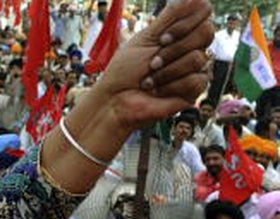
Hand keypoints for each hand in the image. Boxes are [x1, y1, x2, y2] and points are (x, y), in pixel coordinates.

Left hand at [91, 0, 212, 129]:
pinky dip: (171, 86)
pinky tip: (157, 91)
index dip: (185, 24)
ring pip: (198, 58)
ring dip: (167, 71)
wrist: (115, 101)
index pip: (204, 13)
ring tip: (149, 80)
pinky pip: (196, 80)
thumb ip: (170, 16)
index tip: (162, 38)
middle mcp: (191, 47)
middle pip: (207, 32)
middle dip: (174, 49)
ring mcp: (195, 68)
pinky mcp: (195, 89)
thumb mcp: (145, 37)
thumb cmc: (125, 70)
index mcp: (180, 32)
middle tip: (152, 62)